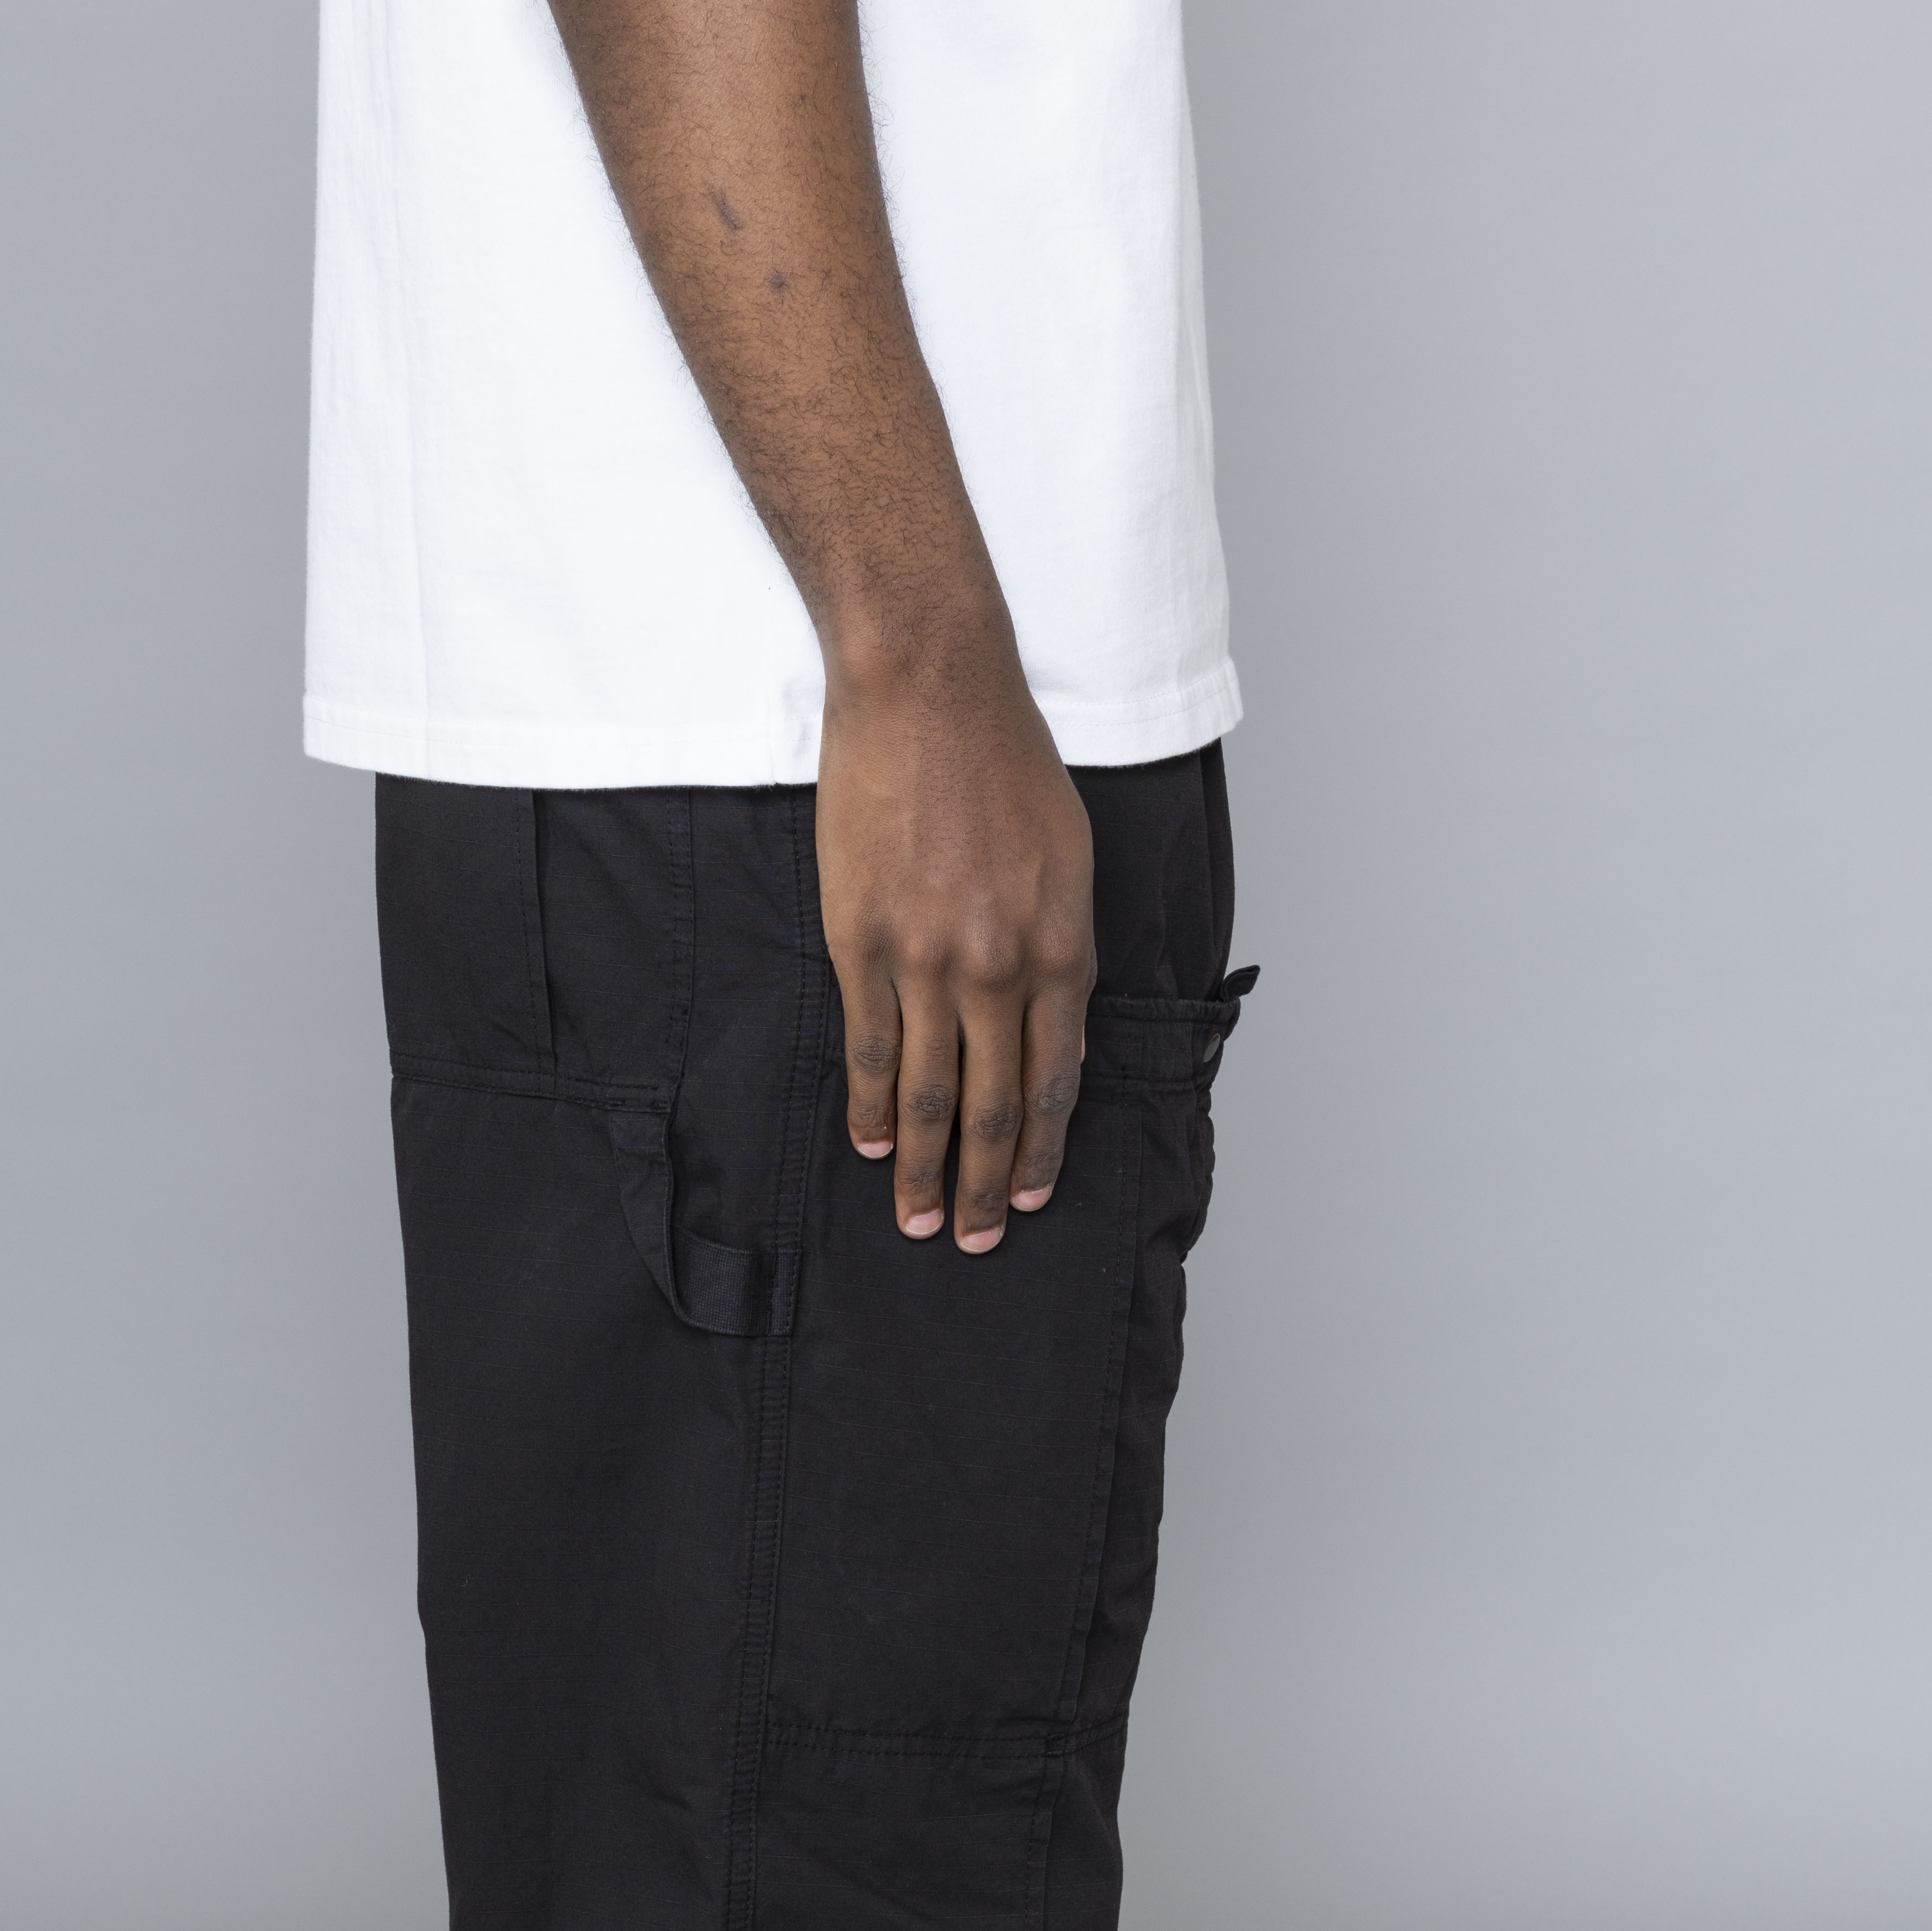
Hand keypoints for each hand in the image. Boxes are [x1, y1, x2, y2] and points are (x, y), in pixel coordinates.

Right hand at [817, 645, 1095, 1253]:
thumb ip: (1061, 941)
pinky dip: (874, 1104)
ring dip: (927, 1166)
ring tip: (920, 1217)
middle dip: (987, 1184)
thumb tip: (1047, 1014)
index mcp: (1060, 946)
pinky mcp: (863, 942)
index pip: (1055, 1076)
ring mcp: (927, 959)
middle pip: (996, 1104)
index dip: (1040, 1148)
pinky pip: (872, 1047)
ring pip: (933, 1092)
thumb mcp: (1068, 854)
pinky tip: (875, 1143)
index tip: (1029, 1197)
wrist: (927, 691)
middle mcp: (1000, 966)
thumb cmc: (1003, 760)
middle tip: (975, 1239)